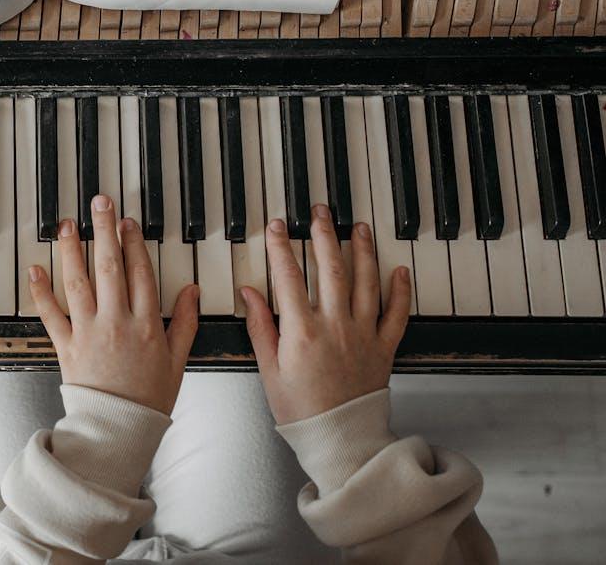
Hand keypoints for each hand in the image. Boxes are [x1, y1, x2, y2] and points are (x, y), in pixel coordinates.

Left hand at [29, 195, 199, 414]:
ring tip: (66, 225)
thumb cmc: (148, 399)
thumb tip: (192, 291)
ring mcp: (89, 332)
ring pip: (78, 282)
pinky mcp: (66, 345)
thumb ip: (185, 323)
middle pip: (109, 267)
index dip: (134, 244)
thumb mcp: (177, 361)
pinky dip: (40, 291)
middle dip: (103, 231)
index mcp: (146, 324)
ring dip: (71, 250)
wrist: (118, 429)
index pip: (140, 273)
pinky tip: (35, 268)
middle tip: (99, 203)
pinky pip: (51, 314)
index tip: (128, 223)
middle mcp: (116, 322)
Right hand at [242, 204, 411, 424]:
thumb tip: (250, 293)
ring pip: (365, 282)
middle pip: (330, 268)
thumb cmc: (301, 411)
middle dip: (324, 235)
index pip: (288, 276)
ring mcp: (362, 334)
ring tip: (358, 228)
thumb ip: (260, 326)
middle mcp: (335, 326)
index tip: (277, 227)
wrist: (340, 438)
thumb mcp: (269, 369)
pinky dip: (400, 290)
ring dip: (362, 251)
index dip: (280, 247)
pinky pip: (396, 313)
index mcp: (302, 331)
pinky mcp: (384, 347)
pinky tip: (398, 270)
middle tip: (320, 213)